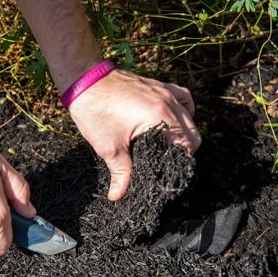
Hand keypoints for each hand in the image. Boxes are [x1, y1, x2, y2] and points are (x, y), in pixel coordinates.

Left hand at [69, 69, 200, 200]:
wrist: (84, 81)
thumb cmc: (95, 111)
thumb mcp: (109, 147)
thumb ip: (120, 173)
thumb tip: (117, 195)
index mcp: (160, 117)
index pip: (188, 143)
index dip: (182, 160)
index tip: (169, 169)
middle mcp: (167, 101)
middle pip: (192, 130)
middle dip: (185, 148)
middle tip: (167, 160)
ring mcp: (164, 91)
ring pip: (189, 114)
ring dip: (184, 130)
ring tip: (169, 143)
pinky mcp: (157, 85)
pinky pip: (181, 97)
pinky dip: (182, 110)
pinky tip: (171, 119)